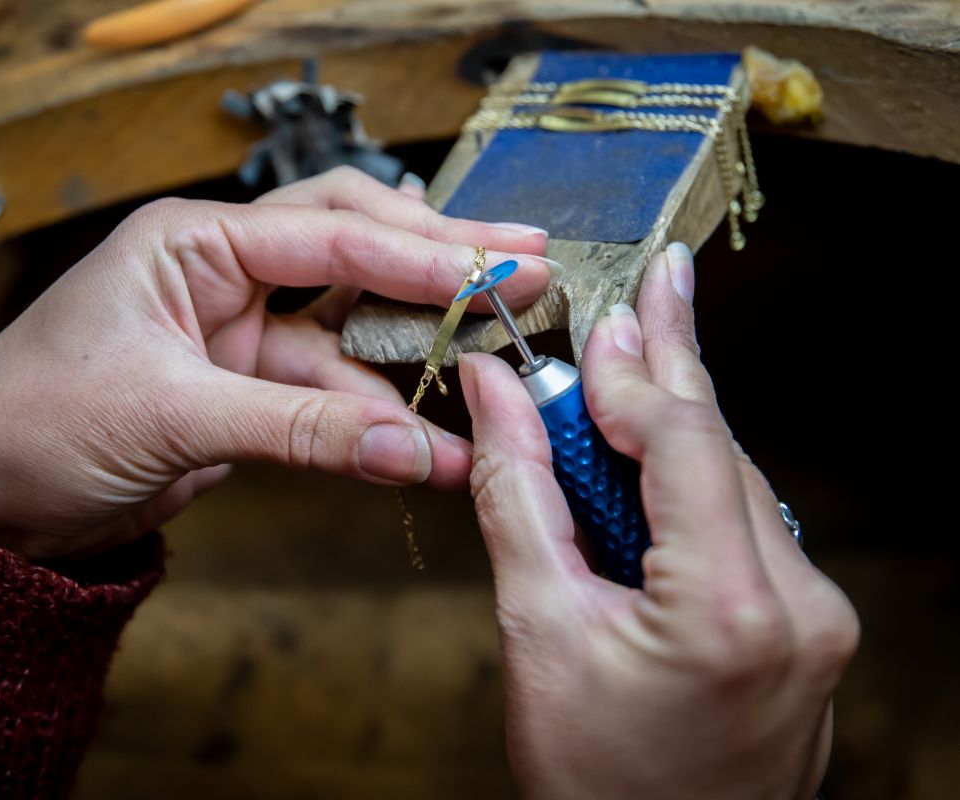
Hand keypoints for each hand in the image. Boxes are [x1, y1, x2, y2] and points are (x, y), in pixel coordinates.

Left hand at [0, 167, 551, 560]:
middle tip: (526, 264)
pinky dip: (379, 420)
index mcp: (194, 241)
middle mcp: (226, 273)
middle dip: (440, 262)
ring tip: (497, 365)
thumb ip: (303, 429)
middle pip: (355, 251)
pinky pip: (333, 395)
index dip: (424, 256)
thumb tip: (416, 448)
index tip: (501, 271)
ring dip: (417, 357)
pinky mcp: (251, 392)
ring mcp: (242, 334)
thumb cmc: (37, 425)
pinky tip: (430, 439)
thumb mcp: (173, 414)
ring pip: (353, 331)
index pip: (331, 234)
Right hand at [459, 243, 857, 799]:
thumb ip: (519, 496)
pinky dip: (691, 489)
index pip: (686, 442)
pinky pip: (748, 528)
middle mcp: (802, 608)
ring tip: (612, 391)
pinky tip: (646, 469)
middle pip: (723, 450)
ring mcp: (817, 622)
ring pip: (737, 485)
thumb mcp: (536, 632)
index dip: (634, 373)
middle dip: (667, 374)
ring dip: (673, 434)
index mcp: (733, 609)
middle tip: (654, 287)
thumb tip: (497, 396)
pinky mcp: (808, 632)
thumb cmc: (595, 782)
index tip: (602, 319)